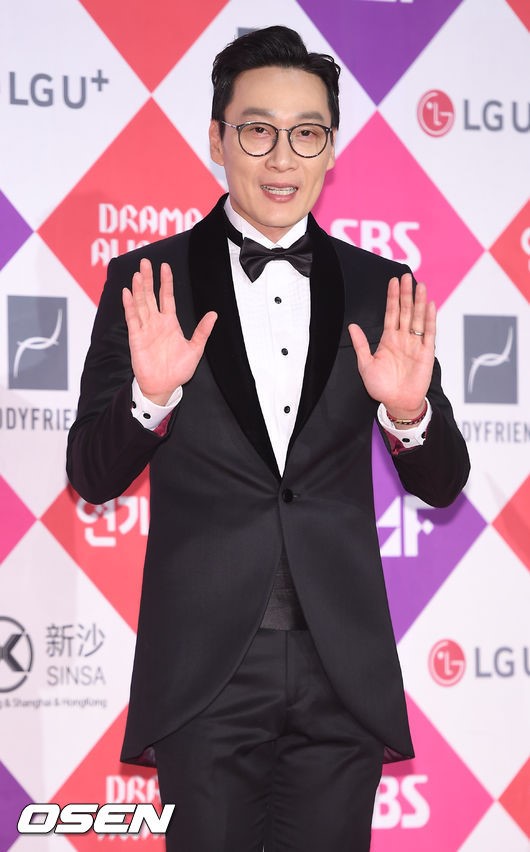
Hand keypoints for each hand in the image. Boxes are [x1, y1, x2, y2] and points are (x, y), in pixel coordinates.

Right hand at [122, 258, 216, 404]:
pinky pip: (132, 318)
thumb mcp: (195, 349)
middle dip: (149, 279)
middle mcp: (156, 323)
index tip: (165, 266)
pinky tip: (127, 292)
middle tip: (145, 261)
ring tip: (138, 273)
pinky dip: (129, 305)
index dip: (166, 282)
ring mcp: (145, 329)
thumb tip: (213, 314)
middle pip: (151, 296)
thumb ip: (202, 331)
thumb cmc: (178, 370)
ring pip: (141, 304)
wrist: (164, 386)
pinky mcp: (136, 337)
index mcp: (170, 323)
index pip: (167, 297)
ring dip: (139, 288)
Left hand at [348, 273, 435, 419]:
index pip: (391, 313)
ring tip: (419, 285)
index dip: (392, 297)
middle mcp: (403, 338)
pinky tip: (430, 305)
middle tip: (406, 276)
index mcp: (388, 339)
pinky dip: (430, 319)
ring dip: (419, 302)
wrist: (397, 403)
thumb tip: (352, 326)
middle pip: (405, 311)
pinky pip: (429, 333)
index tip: (393, 281)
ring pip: (418, 318)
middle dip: (405, 294)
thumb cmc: (381, 387)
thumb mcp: (365, 365)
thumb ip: (361, 345)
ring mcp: (415, 344)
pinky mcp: (426, 352)